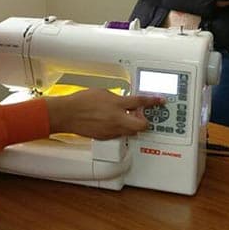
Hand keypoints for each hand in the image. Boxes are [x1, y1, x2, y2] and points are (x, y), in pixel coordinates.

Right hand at [45, 88, 162, 139]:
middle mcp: (117, 118)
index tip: (160, 101)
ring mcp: (112, 129)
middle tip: (142, 116)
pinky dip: (120, 130)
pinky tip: (114, 124)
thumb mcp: (103, 92)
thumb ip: (117, 97)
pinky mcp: (106, 137)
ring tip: (126, 119)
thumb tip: (123, 101)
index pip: (141, 102)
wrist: (68, 114)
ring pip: (131, 132)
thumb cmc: (81, 102)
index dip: (153, 101)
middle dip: (145, 121)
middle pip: (141, 125)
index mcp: (117, 104)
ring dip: (133, 126)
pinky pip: (119, 135)